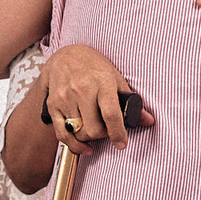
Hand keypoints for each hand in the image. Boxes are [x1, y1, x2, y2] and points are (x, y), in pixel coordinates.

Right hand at [38, 45, 154, 155]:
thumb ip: (130, 100)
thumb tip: (148, 120)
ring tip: (92, 127)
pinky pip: (61, 133)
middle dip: (102, 135)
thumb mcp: (114, 77)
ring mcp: (65, 97)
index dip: (117, 133)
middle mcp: (82, 89)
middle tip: (105, 129)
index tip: (121, 144)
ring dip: (88, 136)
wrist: (65, 54)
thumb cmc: (93, 65)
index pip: (110, 114)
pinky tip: (81, 145)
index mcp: (102, 81)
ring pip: (78, 132)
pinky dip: (73, 143)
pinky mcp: (52, 104)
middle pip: (93, 129)